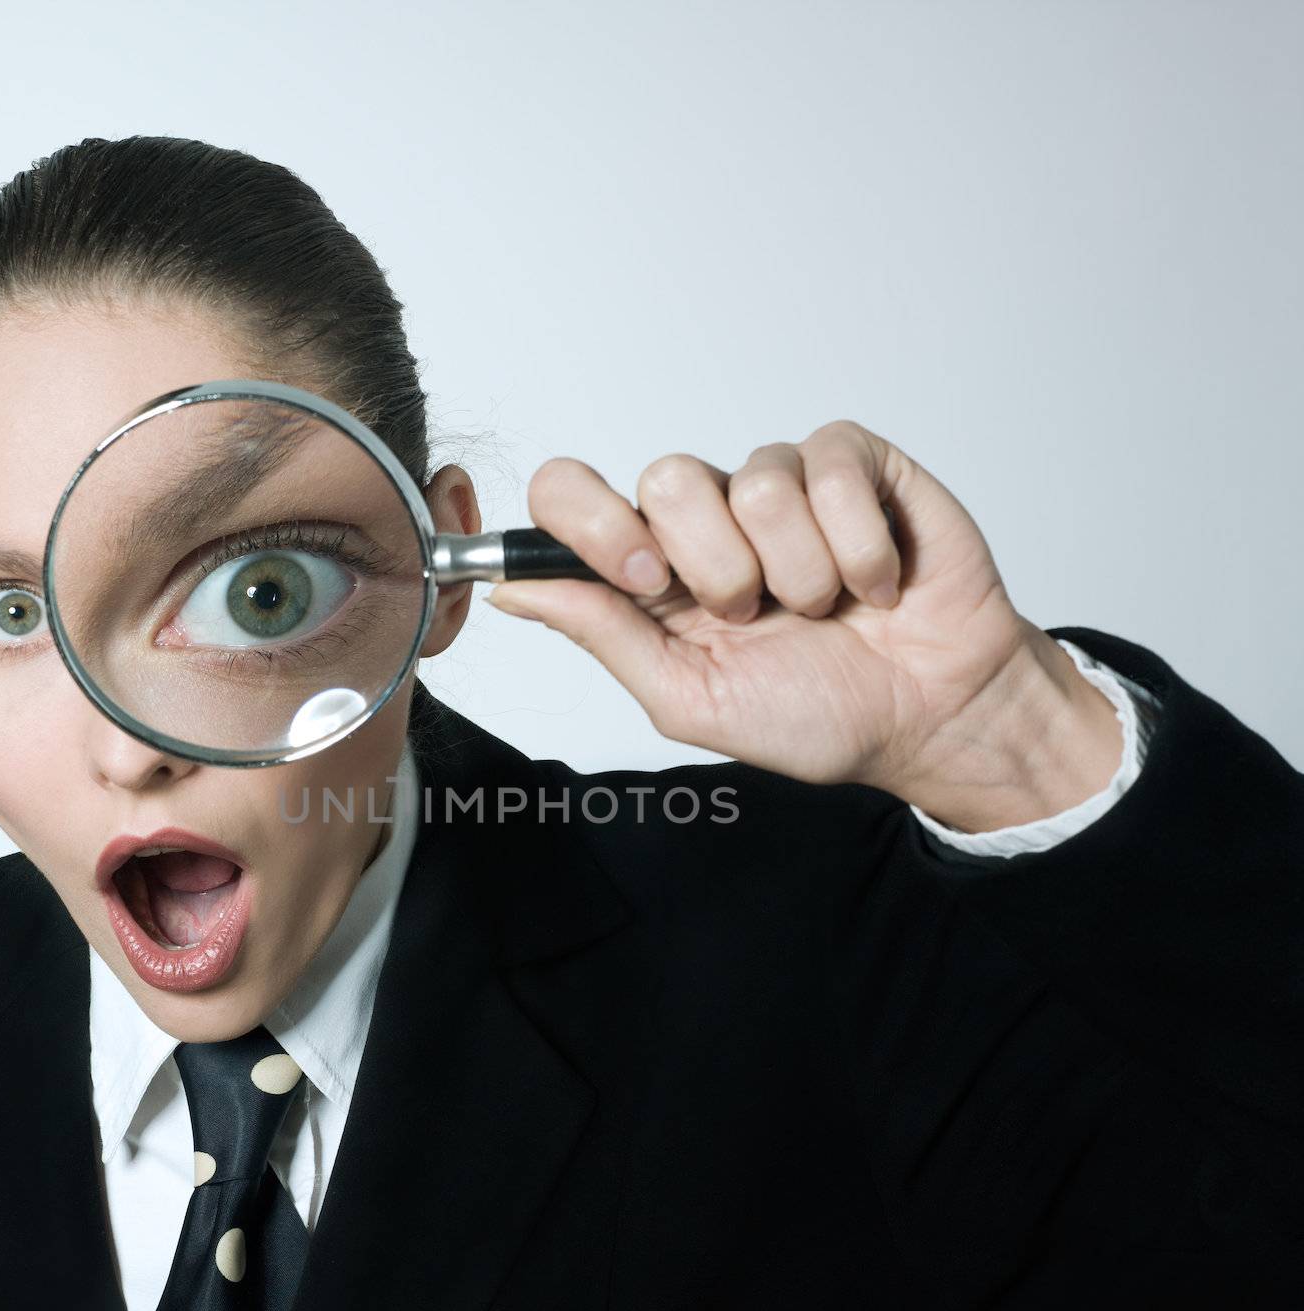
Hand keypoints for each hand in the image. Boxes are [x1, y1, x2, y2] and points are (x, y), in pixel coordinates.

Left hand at [485, 421, 1121, 824]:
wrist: (932, 717)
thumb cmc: (817, 714)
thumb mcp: (690, 696)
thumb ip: (602, 633)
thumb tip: (510, 589)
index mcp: (652, 573)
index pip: (571, 495)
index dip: (594, 525)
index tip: (646, 583)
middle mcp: (706, 518)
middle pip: (664, 478)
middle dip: (718, 568)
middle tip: (758, 614)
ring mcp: (779, 483)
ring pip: (754, 483)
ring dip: (799, 572)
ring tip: (826, 607)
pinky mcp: (851, 463)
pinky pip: (829, 471)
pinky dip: (858, 547)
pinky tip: (876, 581)